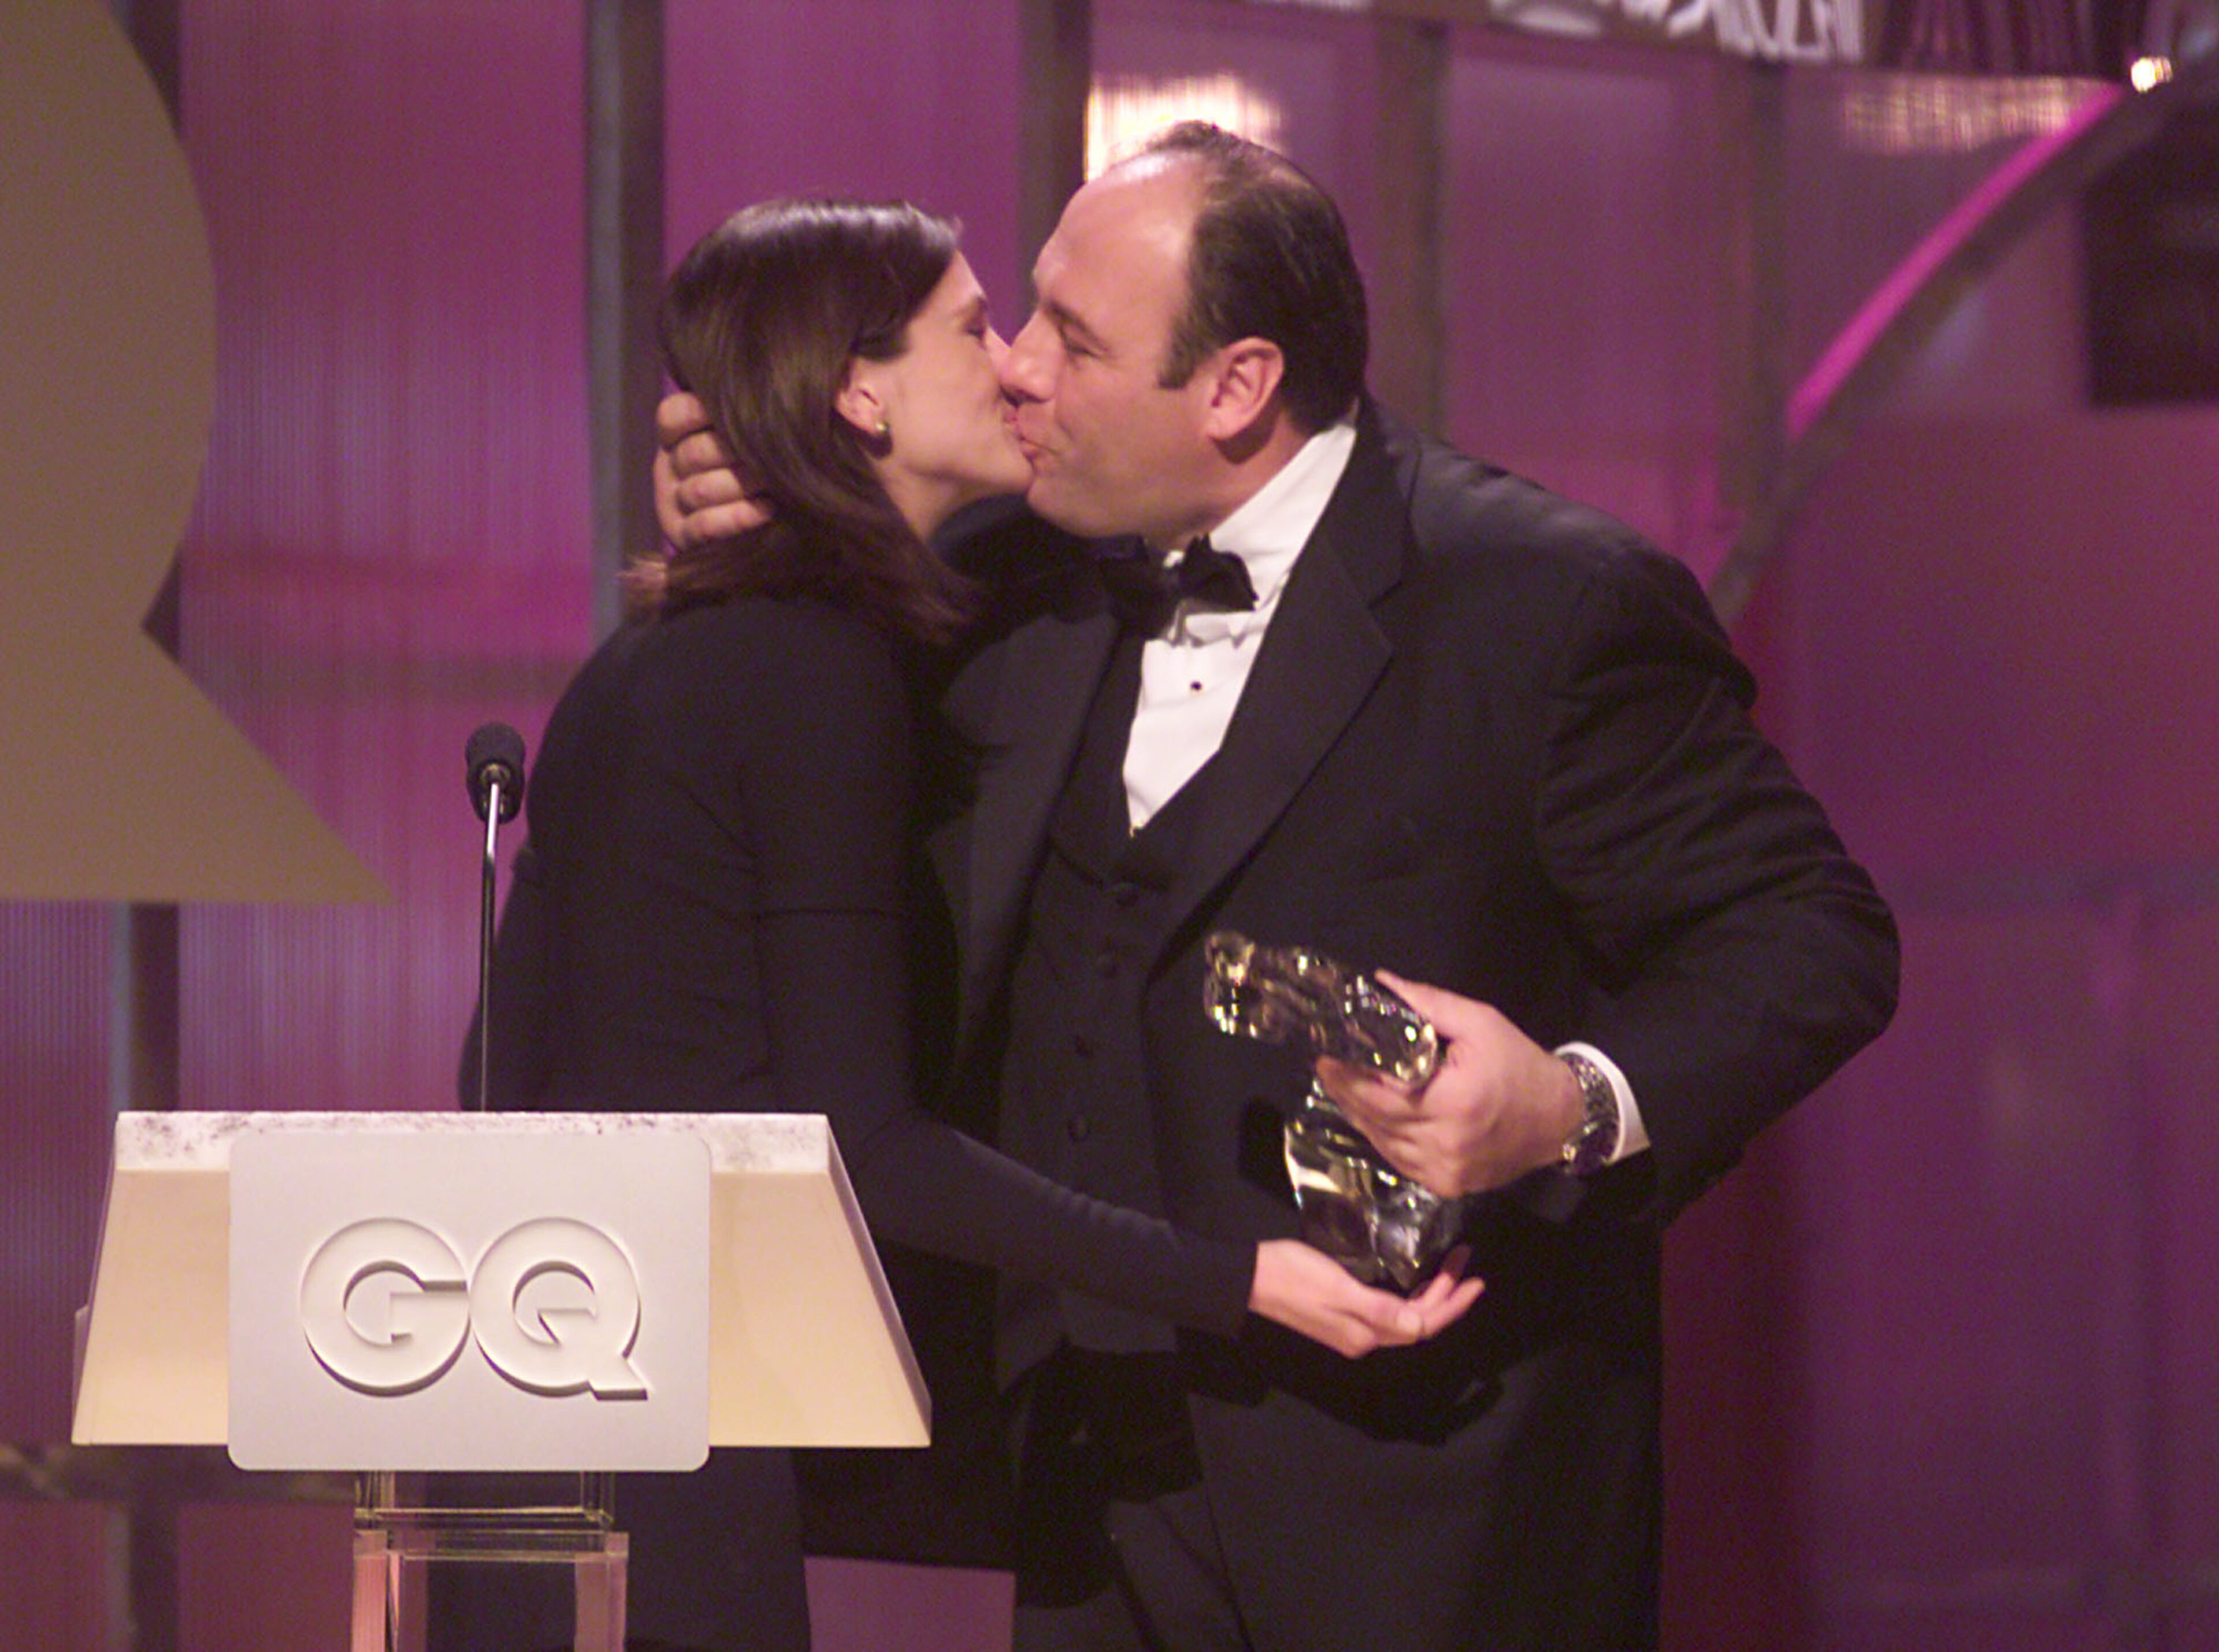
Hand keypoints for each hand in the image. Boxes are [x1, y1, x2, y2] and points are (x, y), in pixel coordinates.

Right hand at [653, 391, 768, 547]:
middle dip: (734, 452)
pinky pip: (705, 526)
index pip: (671, 416)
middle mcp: (669, 469)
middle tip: (771, 450)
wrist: (746, 527)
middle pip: (693, 454)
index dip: (698, 410)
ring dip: (740, 485)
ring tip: (773, 480)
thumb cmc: (752, 466)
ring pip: (700, 490)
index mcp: (675, 439)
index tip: (737, 407)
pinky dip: (737, 517)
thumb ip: (744, 413)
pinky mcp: (683, 537)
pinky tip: (767, 509)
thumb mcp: (740, 434)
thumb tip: (771, 386)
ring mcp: (673, 504)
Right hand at [1248, 1238, 1482, 1357]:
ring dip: (1431, 1296)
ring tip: (1450, 1269)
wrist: (1248, 1278)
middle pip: (1418, 1322)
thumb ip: (1379, 1308)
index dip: (1453, 1304)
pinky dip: (1410, 1296)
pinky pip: (1391, 1312)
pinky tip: (1415, 1281)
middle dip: (1447, 1296)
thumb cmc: (1292, 1276)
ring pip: (1406, 1318)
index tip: (1475, 1279)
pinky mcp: (1342, 1316)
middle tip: (1465, 1262)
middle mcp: (1364, 1338)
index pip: (1423, 1324)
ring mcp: (1352, 1329)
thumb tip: (1421, 1324)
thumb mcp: (1338, 1288)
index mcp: (1366, 1333)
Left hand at [1315, 973, 1582, 1199]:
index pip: (1379, 1094)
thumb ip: (1429, 1003)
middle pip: (1374, 1120)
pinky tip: (1373, 1115)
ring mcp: (1443, 1171)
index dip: (1347, 1076)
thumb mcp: (1481, 1022)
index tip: (1326, 1054)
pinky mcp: (1446, 1185)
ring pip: (1382, 1143)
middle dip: (1345, 1092)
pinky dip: (1382, 1137)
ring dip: (1359, 1115)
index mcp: (1453, 1102)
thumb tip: (1382, 984)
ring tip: (1343, 1087)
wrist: (1561, 1118)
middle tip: (1327, 1067)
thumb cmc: (1519, 1065)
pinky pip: (1399, 1160)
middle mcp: (1444, 1143)